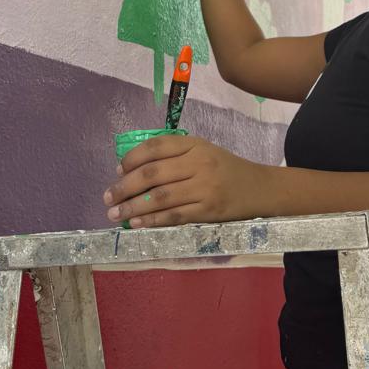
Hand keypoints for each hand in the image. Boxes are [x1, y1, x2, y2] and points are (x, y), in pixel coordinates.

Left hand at [104, 134, 264, 227]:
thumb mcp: (203, 152)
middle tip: (108, 197)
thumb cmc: (225, 170)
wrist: (259, 188)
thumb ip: (174, 156)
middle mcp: (199, 163)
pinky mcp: (209, 210)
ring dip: (133, 207)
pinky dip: (153, 220)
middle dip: (125, 187)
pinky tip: (137, 223)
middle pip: (153, 173)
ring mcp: (205, 188)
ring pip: (160, 197)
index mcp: (194, 145)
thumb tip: (131, 171)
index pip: (155, 147)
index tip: (118, 171)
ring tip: (116, 213)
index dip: (131, 159)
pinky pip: (175, 216)